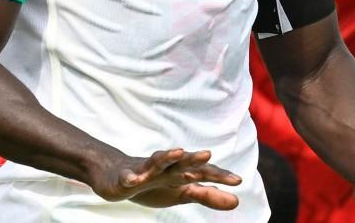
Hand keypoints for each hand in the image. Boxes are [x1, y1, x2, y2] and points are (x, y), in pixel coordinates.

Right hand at [89, 148, 241, 209]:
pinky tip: (133, 179)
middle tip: (208, 154)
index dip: (218, 176)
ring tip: (177, 152)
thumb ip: (208, 196)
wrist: (116, 175)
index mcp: (179, 172)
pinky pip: (127, 176)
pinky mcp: (125, 177)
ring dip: (166, 157)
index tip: (238, 181)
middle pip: (181, 162)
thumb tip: (237, 202)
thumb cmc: (154, 183)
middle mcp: (165, 168)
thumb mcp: (182, 192)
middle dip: (193, 158)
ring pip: (156, 162)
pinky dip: (130, 176)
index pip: (202, 173)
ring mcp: (144, 170)